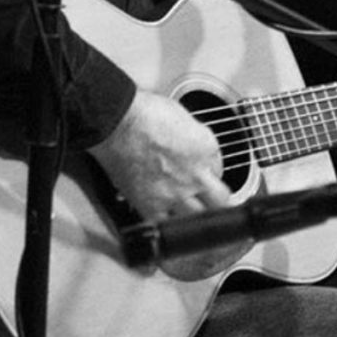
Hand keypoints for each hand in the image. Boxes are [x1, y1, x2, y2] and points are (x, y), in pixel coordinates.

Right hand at [90, 91, 236, 223]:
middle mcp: (196, 174)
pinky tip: (165, 217)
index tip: (203, 172)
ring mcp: (176, 193)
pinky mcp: (151, 205)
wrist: (115, 122)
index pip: (219, 169)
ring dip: (196, 215)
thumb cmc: (142, 112)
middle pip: (221, 200)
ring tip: (188, 213)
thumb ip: (194, 139)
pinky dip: (166, 221)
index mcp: (207, 149)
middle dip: (217, 200)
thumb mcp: (183, 116)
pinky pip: (166, 223)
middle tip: (211, 201)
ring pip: (199, 219)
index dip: (210, 171)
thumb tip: (193, 148)